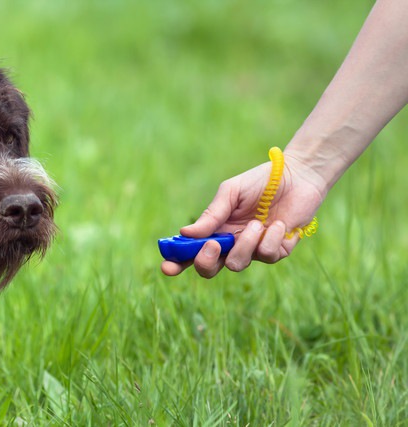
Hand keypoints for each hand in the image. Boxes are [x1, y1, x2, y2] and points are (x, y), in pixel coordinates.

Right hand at [161, 153, 325, 277]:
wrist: (298, 175)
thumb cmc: (260, 182)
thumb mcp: (231, 192)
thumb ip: (211, 214)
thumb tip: (185, 233)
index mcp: (215, 230)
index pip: (191, 252)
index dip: (177, 263)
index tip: (167, 267)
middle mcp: (231, 244)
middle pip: (210, 269)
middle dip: (206, 262)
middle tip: (213, 245)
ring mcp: (253, 250)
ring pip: (238, 264)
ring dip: (245, 245)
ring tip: (256, 224)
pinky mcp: (277, 251)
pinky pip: (267, 256)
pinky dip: (271, 239)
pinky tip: (278, 223)